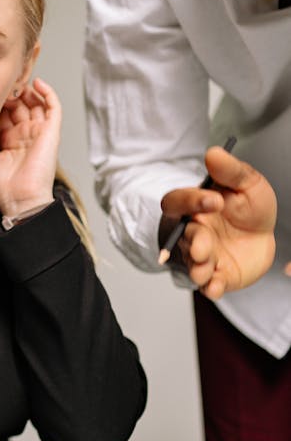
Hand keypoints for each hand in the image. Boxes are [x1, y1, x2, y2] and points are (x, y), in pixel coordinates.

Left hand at [0, 75, 59, 215]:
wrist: (18, 200)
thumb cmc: (2, 188)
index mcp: (11, 142)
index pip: (7, 115)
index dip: (0, 102)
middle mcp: (25, 135)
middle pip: (21, 106)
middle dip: (11, 93)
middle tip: (1, 84)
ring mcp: (39, 133)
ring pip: (36, 103)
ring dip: (26, 90)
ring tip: (15, 82)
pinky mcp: (51, 132)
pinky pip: (54, 108)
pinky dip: (48, 93)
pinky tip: (37, 83)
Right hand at [159, 146, 276, 298]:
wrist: (261, 236)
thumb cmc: (247, 208)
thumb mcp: (247, 183)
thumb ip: (231, 171)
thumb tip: (213, 152)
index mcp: (194, 206)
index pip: (178, 202)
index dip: (191, 201)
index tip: (214, 200)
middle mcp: (193, 232)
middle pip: (183, 238)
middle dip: (193, 242)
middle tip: (202, 246)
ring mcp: (203, 256)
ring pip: (192, 263)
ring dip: (196, 267)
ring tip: (203, 269)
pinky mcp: (217, 276)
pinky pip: (208, 284)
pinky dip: (210, 287)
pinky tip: (215, 287)